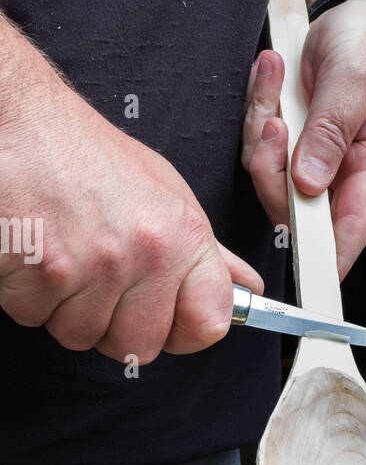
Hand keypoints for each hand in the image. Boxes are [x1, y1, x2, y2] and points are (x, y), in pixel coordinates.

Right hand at [0, 82, 262, 362]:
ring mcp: (96, 264)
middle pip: (138, 346)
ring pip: (79, 335)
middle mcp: (148, 251)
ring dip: (60, 307)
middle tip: (92, 279)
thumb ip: (202, 251)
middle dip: (109, 325)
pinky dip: (23, 292)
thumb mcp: (160, 192)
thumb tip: (244, 286)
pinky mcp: (43, 270)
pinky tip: (30, 249)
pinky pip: (33, 316)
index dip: (183, 332)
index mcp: (184, 235)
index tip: (167, 322)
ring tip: (58, 252)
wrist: (19, 118)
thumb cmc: (82, 154)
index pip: (210, 323)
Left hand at [242, 0, 365, 277]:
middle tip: (275, 123)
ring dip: (261, 125)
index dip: (334, 256)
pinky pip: (257, 141)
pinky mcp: (288, 137)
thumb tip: (310, 183)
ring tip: (276, 75)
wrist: (358, 6)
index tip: (313, 275)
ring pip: (268, 173)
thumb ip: (331, 132)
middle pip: (295, 204)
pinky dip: (257, 104)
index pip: (355, 225)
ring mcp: (311, 155)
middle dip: (272, 167)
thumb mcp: (356, 82)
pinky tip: (271, 69)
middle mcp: (341, 170)